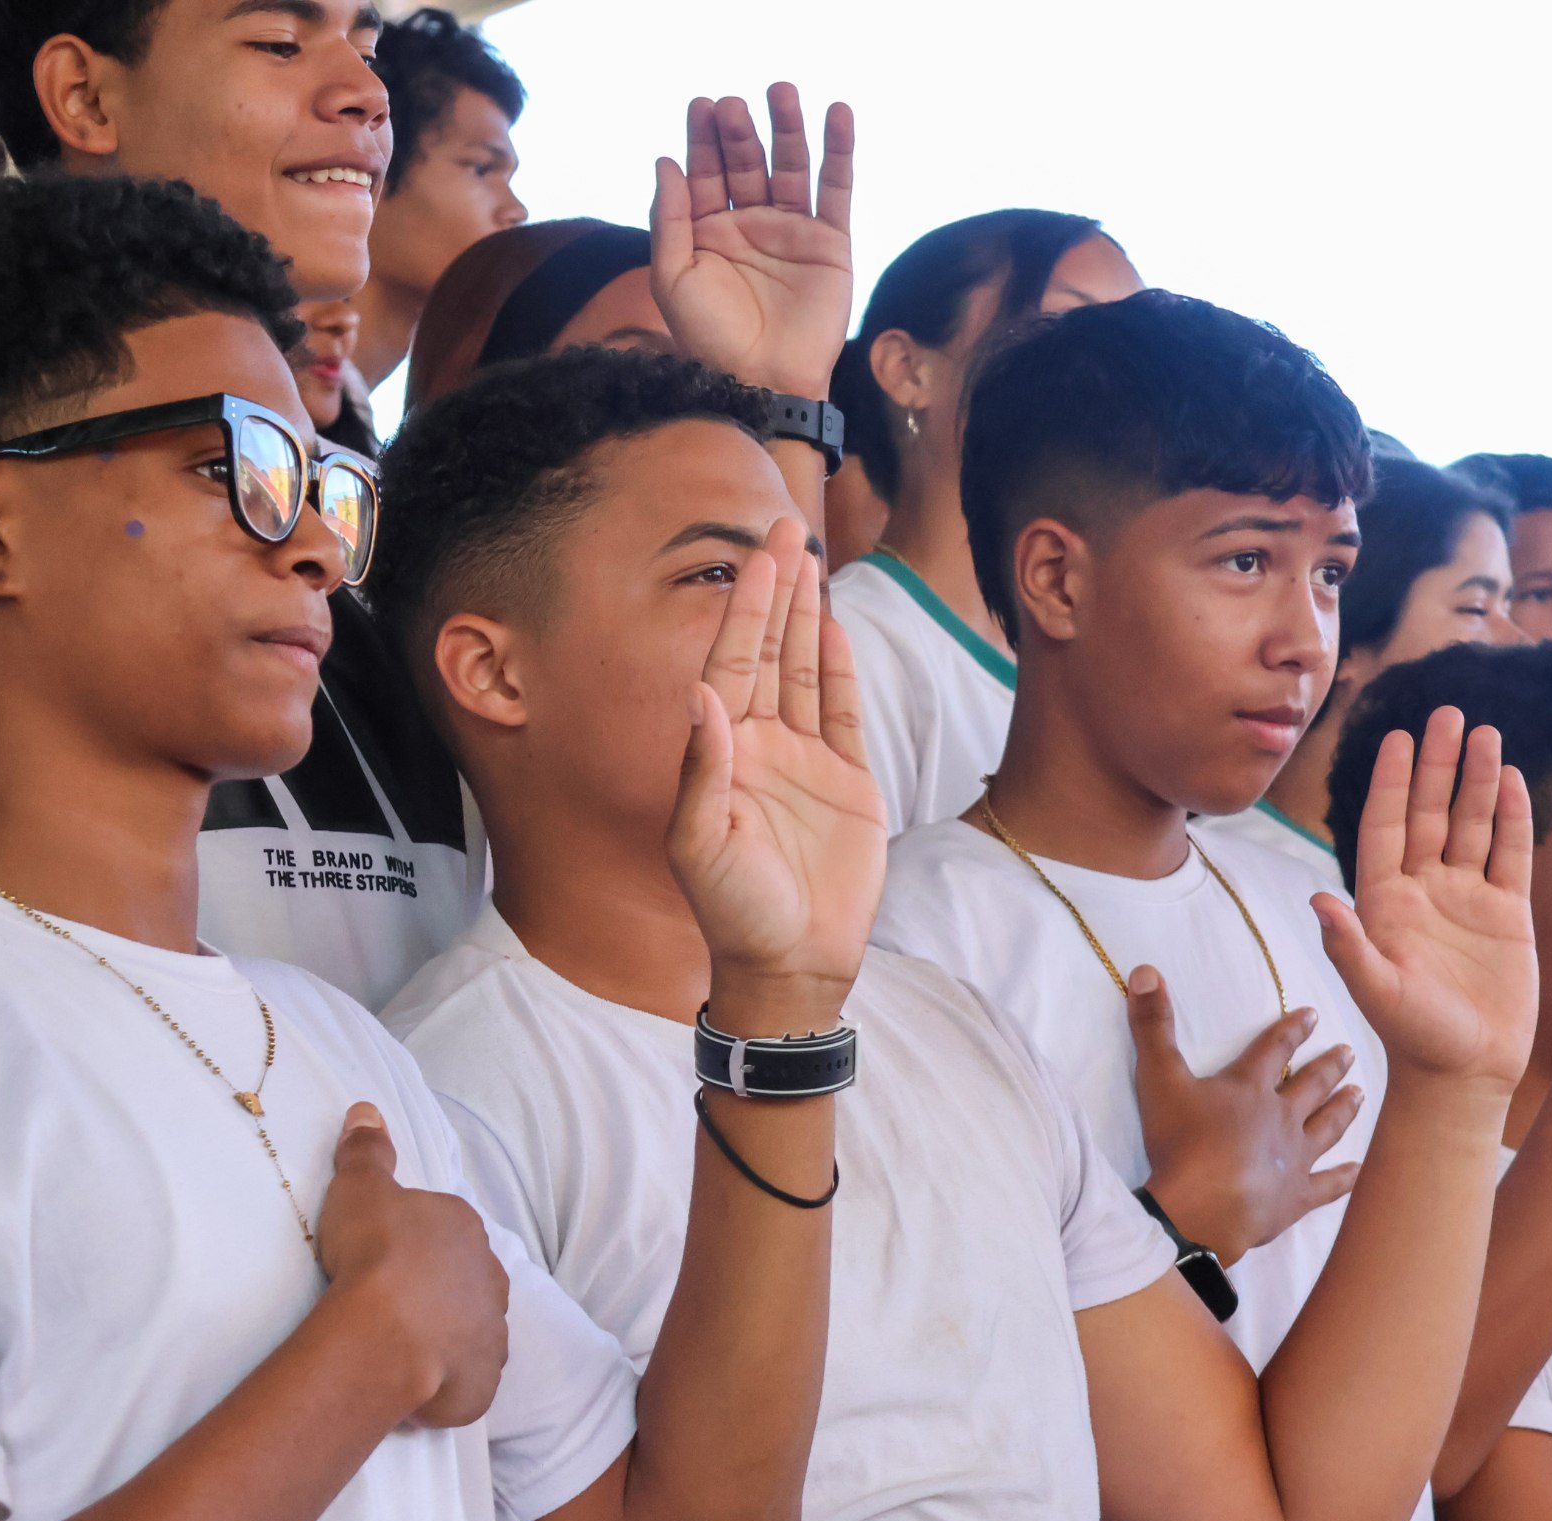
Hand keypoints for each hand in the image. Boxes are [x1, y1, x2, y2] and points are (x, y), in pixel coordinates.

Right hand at [314, 1105, 508, 1428]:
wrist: (385, 1332)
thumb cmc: (373, 1252)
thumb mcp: (359, 1186)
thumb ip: (366, 1150)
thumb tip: (367, 1109)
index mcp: (466, 1229)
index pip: (445, 1229)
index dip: (413, 1242)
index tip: (381, 1256)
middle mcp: (491, 1278)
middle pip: (464, 1280)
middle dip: (436, 1289)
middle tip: (389, 1302)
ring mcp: (492, 1334)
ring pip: (471, 1332)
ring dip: (444, 1337)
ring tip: (399, 1347)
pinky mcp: (482, 1385)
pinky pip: (464, 1383)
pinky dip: (444, 1386)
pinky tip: (413, 1389)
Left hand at [651, 83, 855, 398]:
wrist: (760, 381)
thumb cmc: (708, 337)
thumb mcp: (673, 277)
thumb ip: (669, 219)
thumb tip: (665, 161)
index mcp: (707, 231)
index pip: (705, 172)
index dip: (703, 139)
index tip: (701, 105)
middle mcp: (749, 224)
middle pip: (745, 162)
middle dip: (739, 132)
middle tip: (733, 104)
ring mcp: (791, 230)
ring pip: (790, 166)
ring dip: (787, 127)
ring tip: (781, 91)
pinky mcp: (830, 241)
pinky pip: (836, 188)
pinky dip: (839, 151)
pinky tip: (837, 115)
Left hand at [669, 517, 884, 1030]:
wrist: (790, 962)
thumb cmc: (733, 910)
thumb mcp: (702, 843)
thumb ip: (704, 769)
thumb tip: (702, 693)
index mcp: (720, 752)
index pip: (731, 663)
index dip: (743, 608)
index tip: (756, 556)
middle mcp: (760, 746)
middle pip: (767, 651)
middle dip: (775, 590)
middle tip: (784, 527)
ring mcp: (805, 761)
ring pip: (804, 670)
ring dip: (806, 616)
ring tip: (809, 560)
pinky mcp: (849, 783)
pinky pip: (843, 712)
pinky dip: (840, 670)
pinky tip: (834, 628)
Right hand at [1129, 968, 1363, 1265]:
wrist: (1203, 1208)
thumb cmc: (1180, 1143)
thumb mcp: (1158, 1078)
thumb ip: (1153, 1026)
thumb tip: (1147, 970)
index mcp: (1249, 1088)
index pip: (1275, 1049)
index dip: (1292, 1029)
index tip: (1312, 1013)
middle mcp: (1280, 1117)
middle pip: (1310, 1085)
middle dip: (1329, 1066)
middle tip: (1348, 1051)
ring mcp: (1293, 1159)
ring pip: (1326, 1127)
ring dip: (1343, 1109)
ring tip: (1358, 1093)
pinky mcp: (1295, 1197)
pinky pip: (1327, 1184)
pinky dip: (1344, 1176)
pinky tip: (1358, 1169)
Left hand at [1316, 708, 1537, 1090]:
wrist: (1463, 1074)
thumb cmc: (1412, 1036)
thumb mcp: (1376, 989)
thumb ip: (1348, 944)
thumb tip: (1319, 901)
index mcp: (1384, 902)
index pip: (1386, 827)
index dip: (1393, 782)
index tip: (1398, 737)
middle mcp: (1422, 892)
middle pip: (1431, 814)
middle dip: (1439, 764)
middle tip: (1448, 712)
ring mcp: (1465, 900)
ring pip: (1472, 826)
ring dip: (1478, 781)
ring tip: (1487, 732)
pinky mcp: (1506, 915)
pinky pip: (1510, 855)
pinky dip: (1513, 819)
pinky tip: (1517, 781)